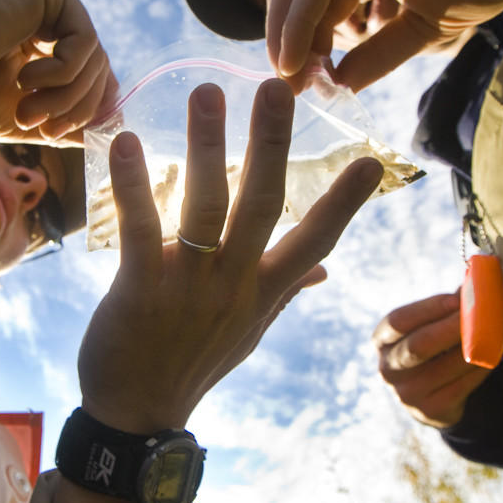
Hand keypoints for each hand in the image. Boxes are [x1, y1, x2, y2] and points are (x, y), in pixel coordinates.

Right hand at [0, 0, 115, 144]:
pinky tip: (24, 78)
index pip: (89, 69)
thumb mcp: (21, 114)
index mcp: (39, 29)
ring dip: (65, 98)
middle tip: (44, 130)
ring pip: (95, 57)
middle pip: (98, 65)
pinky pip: (86, 40)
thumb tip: (108, 130)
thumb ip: (63, 118)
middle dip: (77, 108)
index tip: (67, 134)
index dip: (90, 106)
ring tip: (26, 111)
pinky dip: (62, 73)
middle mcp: (49, 4)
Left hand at [77, 79, 382, 433]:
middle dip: (271, 145)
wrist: (138, 413)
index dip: (345, 202)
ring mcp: (189, 286)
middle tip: (276, 88)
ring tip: (206, 93)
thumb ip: (285, 289)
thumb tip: (325, 267)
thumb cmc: (194, 360)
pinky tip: (128, 142)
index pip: (316, 239)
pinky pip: (142, 229)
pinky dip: (134, 185)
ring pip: (204, 207)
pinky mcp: (141, 289)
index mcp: (263, 290)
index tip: (374, 161)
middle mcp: (234, 284)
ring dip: (206, 147)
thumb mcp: (249, 330)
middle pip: (263, 206)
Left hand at [265, 0, 502, 91]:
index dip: (305, 48)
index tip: (304, 90)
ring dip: (285, 30)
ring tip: (288, 74)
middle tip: (287, 87)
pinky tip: (299, 50)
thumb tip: (342, 84)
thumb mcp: (427, 24)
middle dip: (285, 42)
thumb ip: (381, 52)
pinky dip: (302, 14)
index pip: (318, 7)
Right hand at [373, 292, 493, 427]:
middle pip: (419, 346)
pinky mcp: (430, 410)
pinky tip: (494, 354)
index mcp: (382, 341)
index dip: (428, 308)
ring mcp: (407, 393)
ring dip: (473, 347)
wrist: (432, 397)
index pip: (398, 321)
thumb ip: (448, 306)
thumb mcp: (429, 327)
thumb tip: (476, 282)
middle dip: (451, 327)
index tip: (458, 297)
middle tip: (481, 312)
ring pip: (444, 367)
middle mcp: (388, 369)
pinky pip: (461, 386)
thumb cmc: (432, 349)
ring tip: (496, 330)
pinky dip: (480, 368)